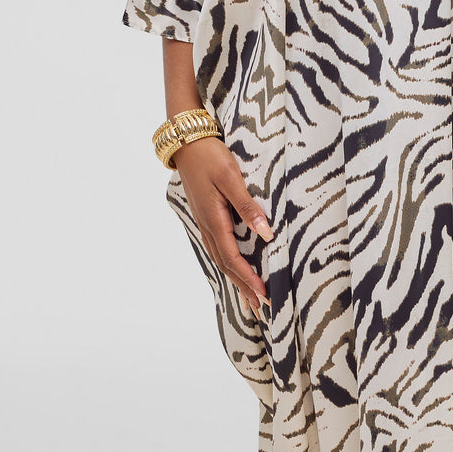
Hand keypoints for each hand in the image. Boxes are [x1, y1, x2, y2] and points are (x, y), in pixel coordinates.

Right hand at [171, 136, 273, 318]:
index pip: (234, 258)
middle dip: (244, 288)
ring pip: (221, 258)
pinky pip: (218, 247)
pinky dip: (229, 264)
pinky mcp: (206, 216)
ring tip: (250, 298)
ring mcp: (205, 222)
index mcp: (214, 220)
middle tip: (261, 308)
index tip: (264, 295)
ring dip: (236, 279)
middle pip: (227, 265)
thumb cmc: (211, 157)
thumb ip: (248, 206)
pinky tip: (234, 269)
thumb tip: (266, 234)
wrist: (186, 143)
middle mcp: (208, 226)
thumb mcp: (231, 178)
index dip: (249, 279)